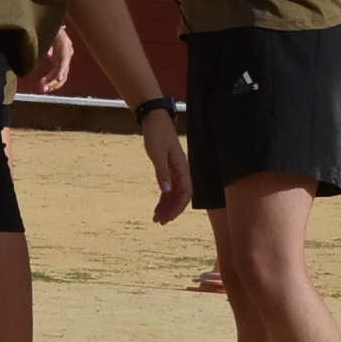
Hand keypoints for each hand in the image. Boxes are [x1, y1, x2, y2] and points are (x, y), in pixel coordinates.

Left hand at [33, 26, 74, 93]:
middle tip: (43, 89)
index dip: (62, 70)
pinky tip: (44, 84)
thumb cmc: (47, 26)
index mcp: (65, 45)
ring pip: (61, 75)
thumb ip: (48, 43)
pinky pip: (57, 73)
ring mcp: (64, 58)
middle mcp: (67, 53)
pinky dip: (51, 79)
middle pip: (63, 71)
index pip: (64, 60)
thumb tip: (49, 55)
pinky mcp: (59, 60)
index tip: (58, 78)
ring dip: (52, 83)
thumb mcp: (46, 32)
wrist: (50, 21)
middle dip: (54, 82)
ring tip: (43, 89)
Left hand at [139, 108, 191, 223]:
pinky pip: (169, 188)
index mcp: (182, 168)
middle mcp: (181, 171)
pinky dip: (163, 198)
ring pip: (174, 194)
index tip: (167, 218)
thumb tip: (166, 191)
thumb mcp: (157, 154)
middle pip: (180, 196)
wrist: (154, 119)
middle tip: (159, 222)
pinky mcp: (169, 167)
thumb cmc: (156, 134)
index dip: (178, 208)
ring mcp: (175, 170)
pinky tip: (157, 207)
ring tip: (156, 218)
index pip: (185, 193)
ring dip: (167, 207)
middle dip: (171, 211)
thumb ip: (162, 172)